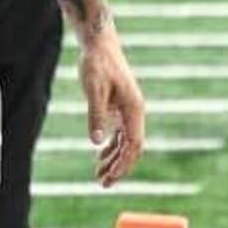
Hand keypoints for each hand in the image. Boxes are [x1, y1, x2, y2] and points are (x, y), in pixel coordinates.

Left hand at [76, 29, 144, 185]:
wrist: (98, 43)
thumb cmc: (96, 63)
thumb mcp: (93, 90)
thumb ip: (96, 116)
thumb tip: (96, 143)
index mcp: (134, 109)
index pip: (134, 145)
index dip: (123, 164)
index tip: (110, 179)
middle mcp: (135, 111)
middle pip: (132, 147)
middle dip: (119, 167)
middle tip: (102, 184)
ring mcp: (128, 109)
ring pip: (125, 142)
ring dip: (114, 159)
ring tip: (99, 175)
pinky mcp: (119, 106)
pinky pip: (119, 133)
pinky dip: (111, 146)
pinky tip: (100, 156)